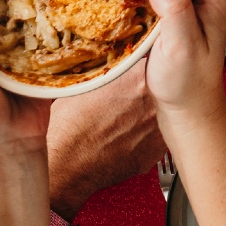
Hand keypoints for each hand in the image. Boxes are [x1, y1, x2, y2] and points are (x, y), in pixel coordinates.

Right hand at [47, 62, 165, 219]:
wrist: (66, 166)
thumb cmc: (68, 129)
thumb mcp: (81, 86)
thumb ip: (104, 71)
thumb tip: (107, 62)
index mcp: (138, 80)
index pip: (153, 58)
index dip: (144, 59)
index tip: (138, 60)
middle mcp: (154, 104)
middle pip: (159, 85)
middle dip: (146, 86)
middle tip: (127, 92)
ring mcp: (158, 129)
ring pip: (159, 111)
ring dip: (146, 110)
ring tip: (124, 115)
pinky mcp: (157, 150)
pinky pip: (155, 134)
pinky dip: (144, 133)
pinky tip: (126, 134)